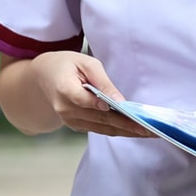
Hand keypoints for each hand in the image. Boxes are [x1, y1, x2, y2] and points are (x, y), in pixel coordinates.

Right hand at [33, 52, 153, 137]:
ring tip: (151, 132)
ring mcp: (70, 121)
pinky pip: (101, 129)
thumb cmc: (66, 65)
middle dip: (128, 124)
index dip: (100, 104)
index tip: (121, 107)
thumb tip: (119, 101)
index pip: (83, 99)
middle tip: (152, 128)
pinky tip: (137, 130)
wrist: (43, 79)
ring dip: (128, 131)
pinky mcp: (76, 126)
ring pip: (103, 128)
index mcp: (64, 89)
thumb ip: (102, 81)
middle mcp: (65, 109)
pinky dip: (119, 130)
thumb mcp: (85, 62)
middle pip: (100, 118)